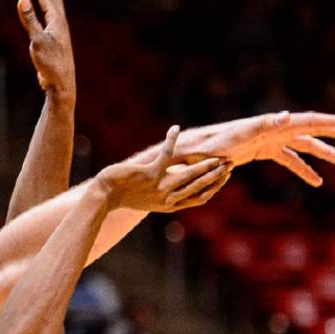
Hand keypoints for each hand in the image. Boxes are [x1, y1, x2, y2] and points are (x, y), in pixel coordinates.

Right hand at [16, 0, 75, 101]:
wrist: (62, 83)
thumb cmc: (50, 63)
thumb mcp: (37, 40)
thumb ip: (29, 20)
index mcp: (57, 22)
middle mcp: (60, 25)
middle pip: (55, 0)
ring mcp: (58, 34)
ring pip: (55, 11)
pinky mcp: (55, 44)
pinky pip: (50, 23)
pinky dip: (48, 15)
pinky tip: (46, 19)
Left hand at [97, 126, 231, 212]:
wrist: (105, 196)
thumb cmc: (124, 196)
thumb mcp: (149, 198)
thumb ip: (166, 193)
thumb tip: (178, 187)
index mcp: (169, 205)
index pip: (199, 198)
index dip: (214, 187)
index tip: (225, 177)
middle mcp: (167, 199)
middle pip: (199, 187)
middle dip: (216, 176)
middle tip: (229, 164)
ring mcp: (159, 187)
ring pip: (189, 175)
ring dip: (205, 165)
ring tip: (217, 156)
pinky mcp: (149, 174)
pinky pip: (166, 154)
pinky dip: (171, 140)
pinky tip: (176, 128)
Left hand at [181, 111, 334, 187]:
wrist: (198, 152)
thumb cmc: (216, 144)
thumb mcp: (240, 135)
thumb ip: (264, 125)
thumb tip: (286, 116)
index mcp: (272, 124)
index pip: (307, 122)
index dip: (330, 123)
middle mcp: (274, 129)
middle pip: (311, 129)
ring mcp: (270, 140)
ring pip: (304, 145)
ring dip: (324, 152)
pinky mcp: (263, 151)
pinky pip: (289, 159)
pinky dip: (303, 169)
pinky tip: (316, 181)